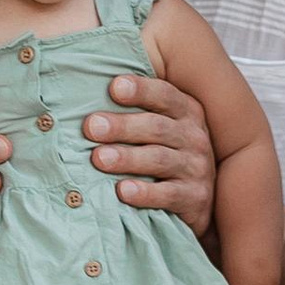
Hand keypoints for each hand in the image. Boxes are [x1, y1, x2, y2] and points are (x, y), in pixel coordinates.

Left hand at [85, 70, 215, 232]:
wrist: (197, 197)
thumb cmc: (166, 152)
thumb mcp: (160, 127)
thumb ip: (134, 110)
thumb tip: (87, 90)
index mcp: (186, 111)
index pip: (164, 95)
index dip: (141, 90)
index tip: (114, 87)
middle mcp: (194, 137)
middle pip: (156, 127)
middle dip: (122, 126)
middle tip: (91, 127)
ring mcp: (196, 168)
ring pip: (159, 159)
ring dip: (127, 158)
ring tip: (99, 158)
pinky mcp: (195, 197)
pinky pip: (169, 194)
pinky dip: (145, 193)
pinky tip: (122, 191)